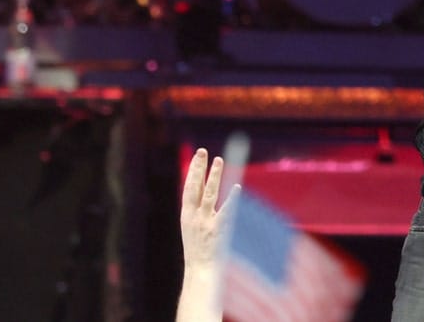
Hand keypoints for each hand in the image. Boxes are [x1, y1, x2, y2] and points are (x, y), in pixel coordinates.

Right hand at [180, 147, 238, 268]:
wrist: (201, 272)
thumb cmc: (199, 251)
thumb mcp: (193, 229)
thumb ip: (199, 212)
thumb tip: (205, 194)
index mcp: (186, 216)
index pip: (189, 188)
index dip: (193, 171)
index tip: (198, 156)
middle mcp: (194, 217)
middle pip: (196, 187)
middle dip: (199, 168)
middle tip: (203, 151)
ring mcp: (205, 223)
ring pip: (209, 194)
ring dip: (214, 176)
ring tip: (219, 160)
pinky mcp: (218, 230)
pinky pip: (226, 211)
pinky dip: (231, 199)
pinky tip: (237, 187)